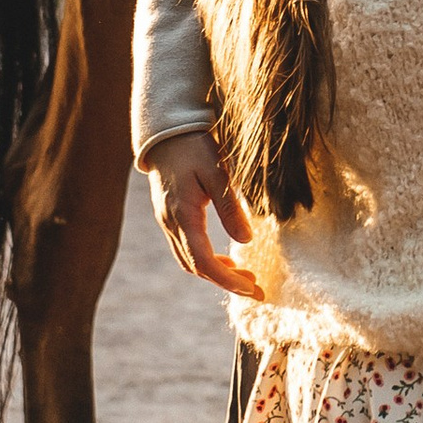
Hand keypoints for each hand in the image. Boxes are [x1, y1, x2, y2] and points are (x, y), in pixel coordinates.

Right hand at [144, 130, 256, 298]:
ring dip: (216, 273)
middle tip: (256, 290)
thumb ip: (229, 207)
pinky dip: (206, 260)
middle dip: (226, 282)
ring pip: (189, 261)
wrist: (166, 133)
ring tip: (245, 277)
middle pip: (196, 268)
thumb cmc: (194, 147)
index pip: (204, 262)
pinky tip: (226, 258)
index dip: (228, 280)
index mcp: (183, 216)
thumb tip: (246, 241)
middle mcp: (171, 224)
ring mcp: (168, 222)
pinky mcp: (169, 217)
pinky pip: (186, 249)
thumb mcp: (217, 172)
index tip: (252, 289)